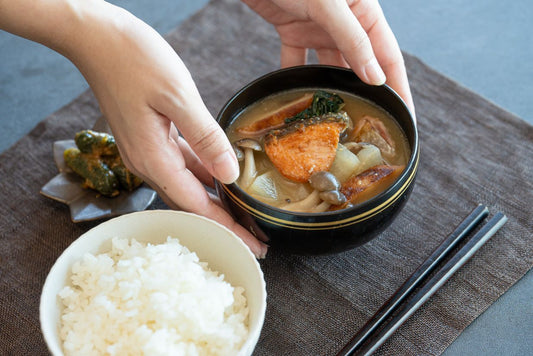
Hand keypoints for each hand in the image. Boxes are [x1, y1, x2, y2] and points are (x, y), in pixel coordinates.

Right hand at [0, 0, 267, 257]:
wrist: (95, 37)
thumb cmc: (132, 59)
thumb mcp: (177, 95)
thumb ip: (205, 137)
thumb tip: (229, 173)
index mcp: (154, 158)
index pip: (197, 207)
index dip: (227, 228)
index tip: (253, 246)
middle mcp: (148, 162)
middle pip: (192, 204)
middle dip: (224, 224)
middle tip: (255, 240)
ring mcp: (147, 150)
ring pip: (188, 187)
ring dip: (215, 202)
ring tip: (244, 215)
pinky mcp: (149, 137)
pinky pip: (182, 165)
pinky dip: (204, 176)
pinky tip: (221, 178)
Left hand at [242, 0, 414, 115]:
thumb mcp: (328, 5)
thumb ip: (352, 39)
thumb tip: (375, 77)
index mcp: (364, 11)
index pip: (388, 56)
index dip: (398, 87)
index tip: (404, 116)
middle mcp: (345, 21)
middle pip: (361, 64)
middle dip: (367, 93)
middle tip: (371, 125)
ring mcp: (318, 26)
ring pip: (329, 66)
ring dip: (331, 88)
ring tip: (335, 116)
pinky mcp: (294, 29)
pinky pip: (297, 60)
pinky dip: (296, 77)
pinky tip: (296, 96)